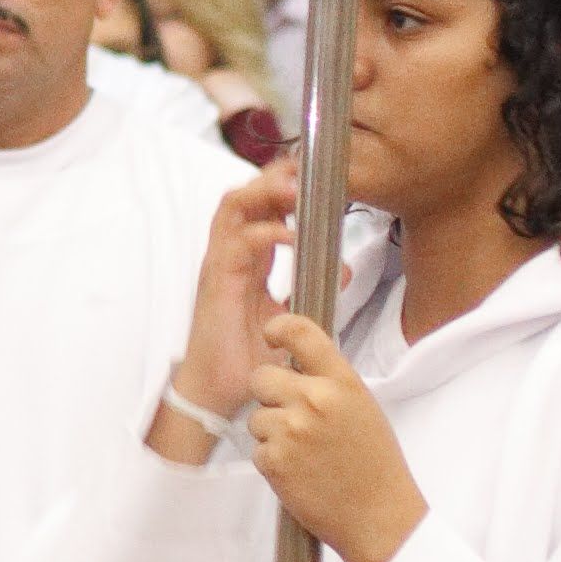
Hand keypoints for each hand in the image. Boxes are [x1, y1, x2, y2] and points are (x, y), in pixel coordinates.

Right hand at [151, 161, 297, 463]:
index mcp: (246, 259)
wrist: (219, 391)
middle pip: (245, 195)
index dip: (281, 184)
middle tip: (306, 170)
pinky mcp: (217, 278)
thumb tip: (344, 267)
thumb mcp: (288, 317)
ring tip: (296, 188)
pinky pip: (239, 241)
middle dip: (273, 177)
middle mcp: (229, 253)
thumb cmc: (247, 358)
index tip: (313, 174)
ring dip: (265, 191)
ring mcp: (220, 262)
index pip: (259, 206)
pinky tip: (291, 235)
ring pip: (234, 206)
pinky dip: (267, 232)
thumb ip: (311, 289)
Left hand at [248, 312, 426, 561]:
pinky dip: (272, 460)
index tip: (271, 334)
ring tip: (305, 453)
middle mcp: (314, 399)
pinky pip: (256, 448)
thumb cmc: (374, 464)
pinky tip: (300, 472)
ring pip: (256, 416)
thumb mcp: (362, 407)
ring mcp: (291, 429)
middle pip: (260, 376)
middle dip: (269, 395)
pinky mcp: (273, 459)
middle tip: (293, 418)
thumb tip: (294, 363)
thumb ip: (329, 382)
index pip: (301, 332)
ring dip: (271, 432)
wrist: (380, 517)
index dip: (278, 328)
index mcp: (342, 382)